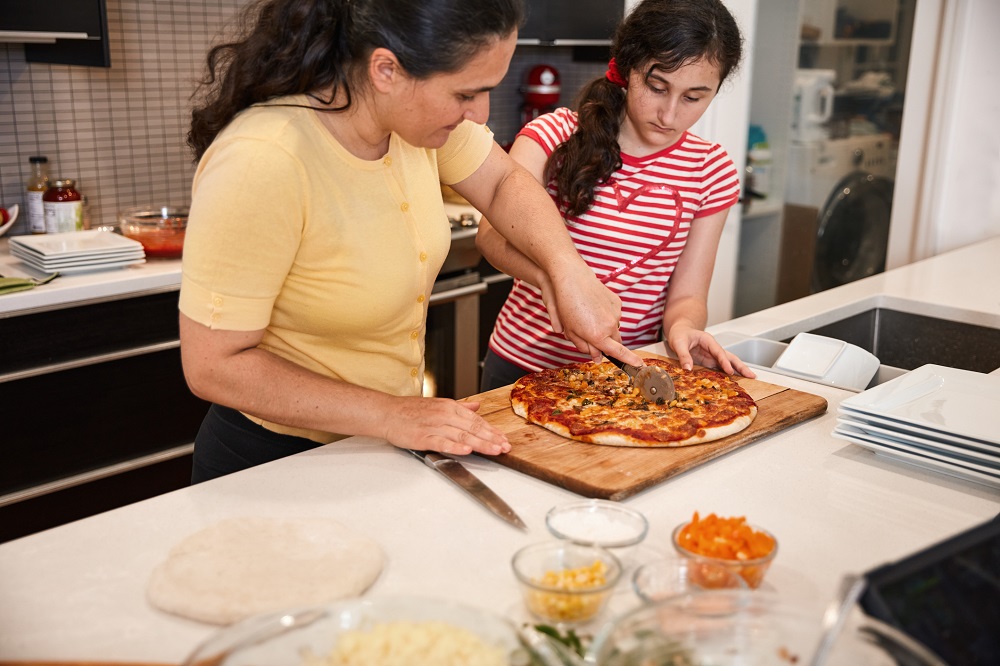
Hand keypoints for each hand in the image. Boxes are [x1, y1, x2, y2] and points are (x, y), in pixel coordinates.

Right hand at [382, 397, 510, 455]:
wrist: (387, 413)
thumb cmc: (411, 410)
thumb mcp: (438, 404)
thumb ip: (460, 407)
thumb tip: (476, 406)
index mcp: (450, 407)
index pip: (476, 419)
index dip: (491, 430)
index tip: (503, 438)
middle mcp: (445, 415)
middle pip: (473, 427)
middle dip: (492, 438)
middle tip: (505, 447)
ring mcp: (434, 426)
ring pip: (462, 435)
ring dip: (480, 443)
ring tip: (494, 450)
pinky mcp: (423, 437)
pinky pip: (442, 442)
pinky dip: (455, 446)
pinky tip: (467, 450)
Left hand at [548, 269, 643, 365]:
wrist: (573, 279)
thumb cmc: (567, 306)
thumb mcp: (571, 332)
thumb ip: (585, 347)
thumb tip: (598, 357)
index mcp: (598, 336)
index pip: (618, 352)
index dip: (630, 360)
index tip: (640, 365)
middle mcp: (610, 326)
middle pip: (616, 341)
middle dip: (608, 343)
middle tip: (593, 337)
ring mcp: (615, 313)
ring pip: (614, 328)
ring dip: (606, 328)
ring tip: (588, 317)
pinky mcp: (616, 302)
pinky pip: (615, 315)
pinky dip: (606, 315)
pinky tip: (594, 307)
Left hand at [668, 327, 756, 377]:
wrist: (679, 331)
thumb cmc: (680, 334)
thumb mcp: (678, 343)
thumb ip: (683, 355)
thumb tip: (688, 369)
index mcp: (708, 341)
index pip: (719, 352)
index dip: (725, 362)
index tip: (730, 371)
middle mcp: (713, 348)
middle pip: (730, 357)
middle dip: (741, 366)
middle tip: (752, 375)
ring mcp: (712, 356)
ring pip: (728, 363)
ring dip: (738, 371)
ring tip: (749, 378)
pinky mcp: (709, 362)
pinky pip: (720, 368)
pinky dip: (728, 375)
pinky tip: (734, 381)